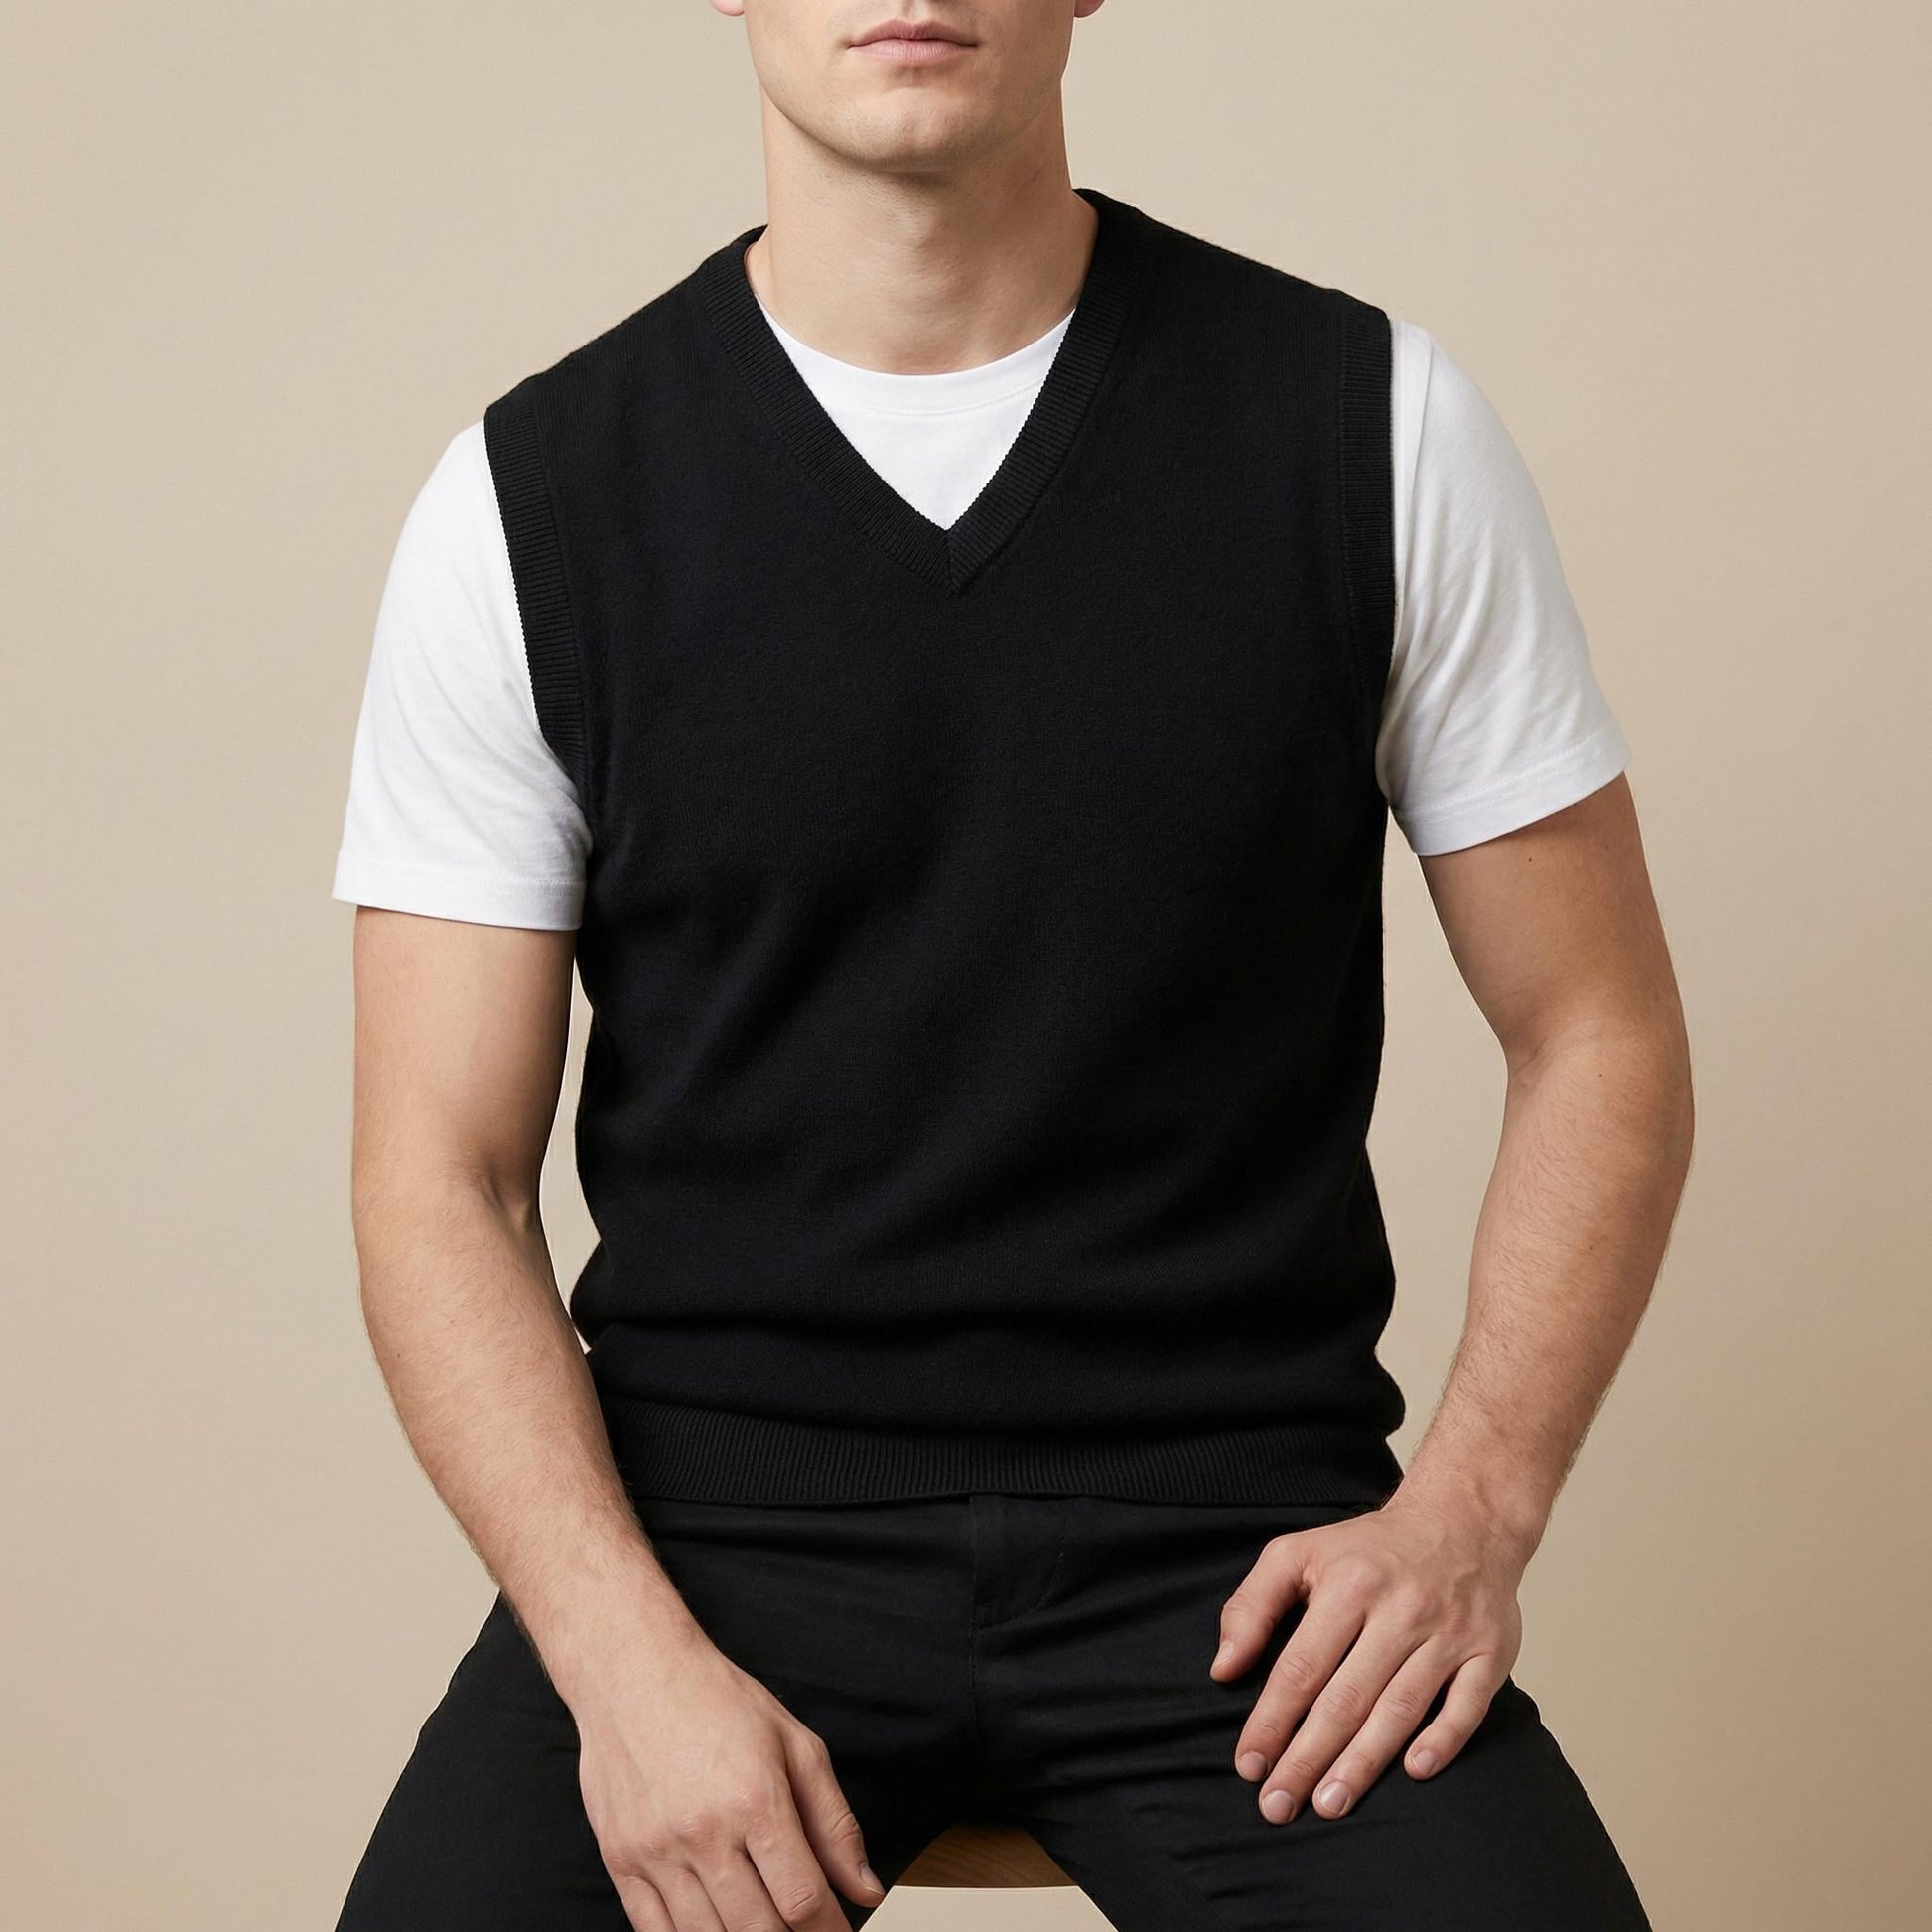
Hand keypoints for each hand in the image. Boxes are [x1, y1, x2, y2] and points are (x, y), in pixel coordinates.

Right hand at [571, 1622, 883, 1929]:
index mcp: (755, 1799)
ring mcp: (656, 1852)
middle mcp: (703, 1832)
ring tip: (764, 1925)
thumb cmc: (716, 1700)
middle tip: (803, 1931)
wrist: (633, 1673)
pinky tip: (716, 1928)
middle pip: (758, 1931)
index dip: (830, 1931)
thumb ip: (834, 1822)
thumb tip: (865, 1888)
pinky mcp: (620, 1861)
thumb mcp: (795, 1744)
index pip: (802, 1899)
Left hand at [1209, 1488, 1533, 1822]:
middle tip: (1278, 1806)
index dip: (1272, 1720)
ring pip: (1400, 1708)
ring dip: (1363, 1763)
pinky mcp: (1489, 1652)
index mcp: (1348, 1584)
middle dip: (1308, 1757)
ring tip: (1329, 1804)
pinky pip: (1467, 1706)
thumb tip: (1223, 1668)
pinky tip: (1414, 1772)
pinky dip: (1443, 1741)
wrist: (1464, 1520)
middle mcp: (1400, 1609)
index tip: (1249, 1765)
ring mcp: (1448, 1633)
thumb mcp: (1299, 1553)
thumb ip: (1252, 1605)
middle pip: (1347, 1697)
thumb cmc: (1369, 1549)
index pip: (1301, 1666)